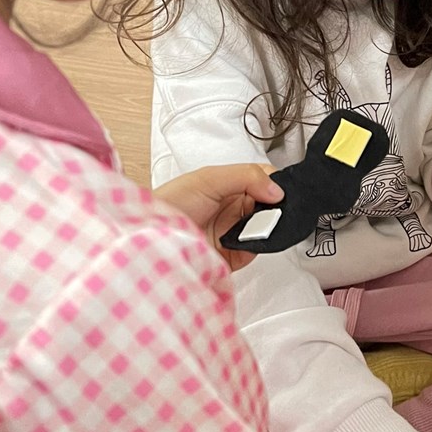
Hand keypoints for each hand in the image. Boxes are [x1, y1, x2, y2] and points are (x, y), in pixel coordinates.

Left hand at [154, 164, 282, 271]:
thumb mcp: (208, 179)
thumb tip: (277, 189)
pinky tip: (246, 241)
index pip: (263, 180)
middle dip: (275, 208)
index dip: (276, 184)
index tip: (280, 191)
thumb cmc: (169, 204)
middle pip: (269, 205)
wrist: (151, 240)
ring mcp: (233, 231)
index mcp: (229, 185)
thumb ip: (246, 177)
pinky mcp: (232, 254)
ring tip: (255, 226)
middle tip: (272, 209)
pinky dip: (256, 247)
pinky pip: (255, 251)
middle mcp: (233, 207)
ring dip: (266, 227)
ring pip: (266, 228)